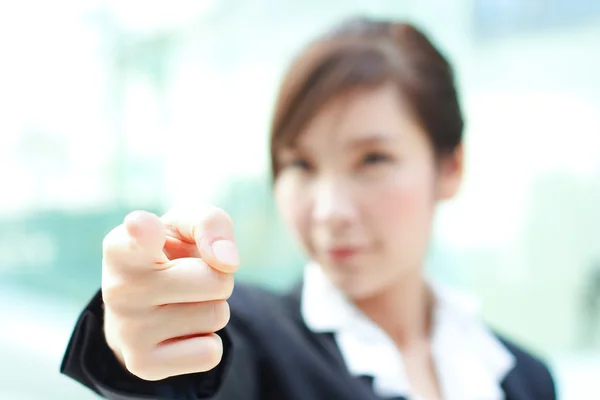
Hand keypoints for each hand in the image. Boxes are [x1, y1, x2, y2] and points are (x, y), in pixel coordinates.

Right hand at [101, 206, 238, 380]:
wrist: (142, 304)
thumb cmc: (170, 254)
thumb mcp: (187, 225)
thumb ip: (210, 224)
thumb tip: (227, 263)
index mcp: (124, 245)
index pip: (138, 236)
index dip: (144, 230)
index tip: (140, 225)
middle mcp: (118, 287)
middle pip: (216, 281)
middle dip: (218, 278)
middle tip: (188, 278)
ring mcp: (128, 330)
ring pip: (217, 315)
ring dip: (211, 308)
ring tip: (180, 302)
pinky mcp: (142, 365)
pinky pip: (210, 352)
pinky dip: (206, 342)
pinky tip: (178, 331)